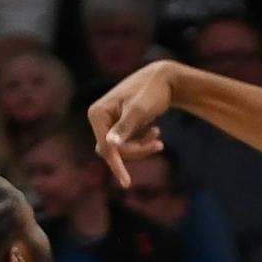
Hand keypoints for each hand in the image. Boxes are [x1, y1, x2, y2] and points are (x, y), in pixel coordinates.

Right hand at [87, 60, 176, 189]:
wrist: (163, 78)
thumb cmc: (151, 92)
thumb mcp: (139, 111)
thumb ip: (124, 128)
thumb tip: (109, 145)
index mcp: (97, 113)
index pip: (105, 147)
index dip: (116, 165)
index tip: (127, 183)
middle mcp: (98, 118)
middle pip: (112, 151)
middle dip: (135, 151)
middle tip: (159, 145)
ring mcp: (107, 122)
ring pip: (121, 149)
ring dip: (141, 147)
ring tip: (159, 139)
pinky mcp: (118, 125)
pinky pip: (126, 144)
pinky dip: (142, 142)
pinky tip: (156, 133)